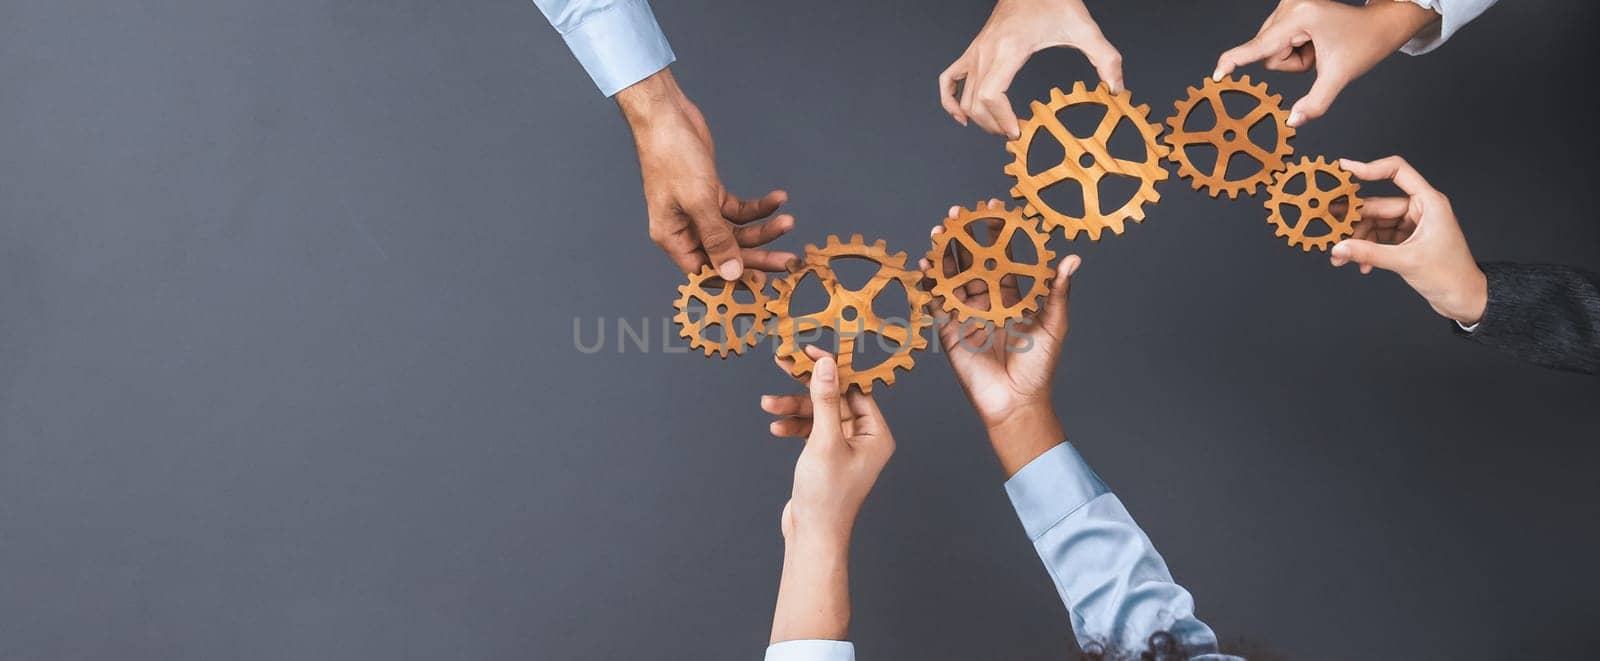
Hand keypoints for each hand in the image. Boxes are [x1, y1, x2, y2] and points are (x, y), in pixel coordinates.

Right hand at [615, 69, 797, 277]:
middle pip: (727, 253)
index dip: (733, 277)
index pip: (705, 270)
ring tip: (788, 221)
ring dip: (764, 228)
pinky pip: (739, 210)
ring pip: (737, 232)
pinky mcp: (711, 194)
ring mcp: (699, 212)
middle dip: (759, 254)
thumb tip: (731, 273)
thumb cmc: (672, 155)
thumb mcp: (698, 201)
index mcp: (673, 237)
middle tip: (789, 260)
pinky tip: (778, 200)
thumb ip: (717, 239)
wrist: (667, 116)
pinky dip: (759, 207)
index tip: (764, 281)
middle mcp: (685, 229)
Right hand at [761, 346, 893, 645]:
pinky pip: (811, 431)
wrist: (812, 536)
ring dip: (793, 408)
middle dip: (806, 386)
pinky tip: (776, 427)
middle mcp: (865, 439)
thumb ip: (825, 400)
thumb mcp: (824, 441)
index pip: (855, 388)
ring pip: (818, 414)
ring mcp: (846, 448)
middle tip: (782, 363)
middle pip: (834, 398)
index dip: (832, 368)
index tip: (808, 350)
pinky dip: (794, 426)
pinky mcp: (827, 457)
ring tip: (768, 404)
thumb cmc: (826, 495)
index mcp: (877, 434)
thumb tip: (826, 363)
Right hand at [918, 201, 1080, 473]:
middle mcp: (987, 301)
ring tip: (938, 232)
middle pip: (971, 262)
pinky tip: (926, 264)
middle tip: (956, 213)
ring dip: (943, 254)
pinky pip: (937, 302)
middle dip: (962, 237)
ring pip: (951, 277)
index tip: (991, 209)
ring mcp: (966, 314)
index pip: (1001, 257)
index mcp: (1011, 296)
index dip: (995, 234)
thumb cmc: (1039, 366)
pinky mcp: (950, 330)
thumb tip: (1072, 259)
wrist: (1016, 401)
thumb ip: (1057, 292)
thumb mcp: (1053, 325)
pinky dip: (930, 283)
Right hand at [940, 0, 1121, 138]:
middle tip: (1015, 135)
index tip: (1017, 131)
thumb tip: (1118, 89)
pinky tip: (962, 116)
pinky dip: (951, 101)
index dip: (1002, 119)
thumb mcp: (1084, 28)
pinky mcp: (973, 51)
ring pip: (964, 97)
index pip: (993, 94)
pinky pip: (950, 79)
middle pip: (977, 102)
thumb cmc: (1053, 0)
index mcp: (1009, 48)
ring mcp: (976, 52)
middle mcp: (987, 52)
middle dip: (993, 125)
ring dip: (978, 119)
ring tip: (999, 129)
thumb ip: (1106, 59)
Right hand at [1213, 0, 1436, 126]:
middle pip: (1267, 52)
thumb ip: (1315, 102)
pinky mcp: (1288, 9)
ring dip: (1293, 57)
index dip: (1235, 62)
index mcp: (1300, 17)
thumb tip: (1292, 121)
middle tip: (1317, 57)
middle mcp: (1290, 5)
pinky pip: (1277, 41)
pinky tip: (1313, 43)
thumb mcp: (1339, 76)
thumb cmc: (1364, 44)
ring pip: (1271, 49)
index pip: (1259, 46)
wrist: (1380, 25)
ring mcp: (1288, 5)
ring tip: (1317, 49)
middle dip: (1290, 63)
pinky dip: (1294, 49)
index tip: (1216, 76)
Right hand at [1329, 156, 1487, 324]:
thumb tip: (1340, 248)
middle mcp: (1420, 209)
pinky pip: (1379, 238)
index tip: (1345, 170)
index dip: (1370, 168)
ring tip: (1342, 256)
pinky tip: (1360, 264)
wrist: (1464, 298)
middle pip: (1378, 205)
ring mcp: (1412, 224)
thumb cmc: (1451, 275)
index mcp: (1428, 203)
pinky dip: (1367, 249)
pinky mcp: (1407, 239)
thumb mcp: (1406, 262)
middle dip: (1353, 220)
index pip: (1397, 172)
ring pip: (1375, 224)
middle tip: (1330, 226)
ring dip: (1357, 240)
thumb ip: (1369, 253)